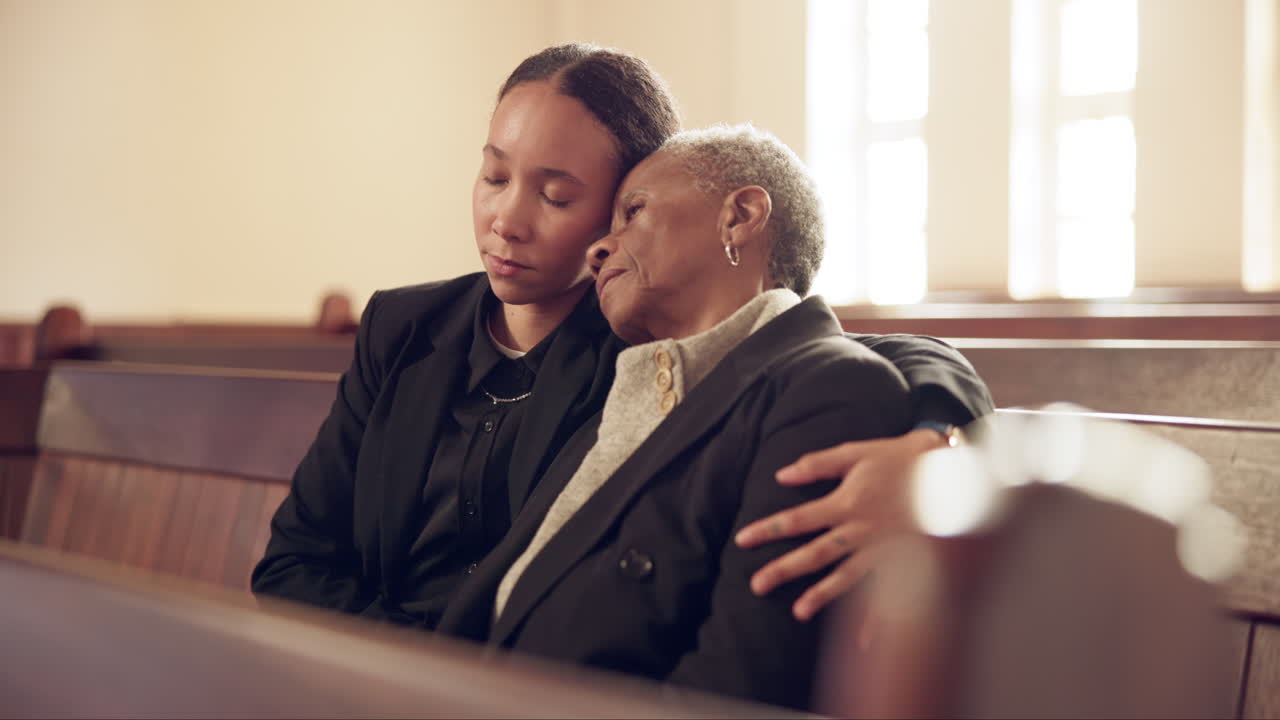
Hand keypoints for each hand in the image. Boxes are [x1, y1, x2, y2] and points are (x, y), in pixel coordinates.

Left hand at [734, 428, 946, 620]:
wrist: (953, 471)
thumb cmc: (901, 457)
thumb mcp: (857, 452)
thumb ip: (819, 464)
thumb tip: (781, 474)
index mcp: (847, 501)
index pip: (798, 518)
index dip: (769, 529)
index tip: (742, 540)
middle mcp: (862, 529)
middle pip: (816, 554)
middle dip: (784, 570)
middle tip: (755, 585)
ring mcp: (884, 549)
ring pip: (846, 577)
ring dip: (821, 595)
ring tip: (797, 611)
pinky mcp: (906, 561)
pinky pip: (888, 594)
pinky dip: (877, 619)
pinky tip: (862, 641)